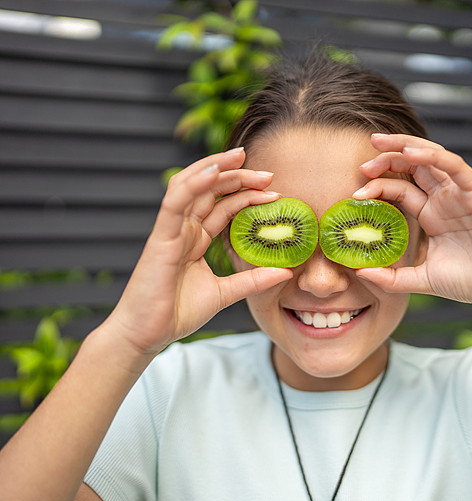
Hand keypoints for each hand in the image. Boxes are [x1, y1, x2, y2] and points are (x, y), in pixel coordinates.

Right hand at [102, 148, 292, 363]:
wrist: (147, 335)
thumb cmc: (177, 313)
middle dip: (238, 176)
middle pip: (211, 191)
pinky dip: (194, 183)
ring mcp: (171, 231)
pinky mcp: (161, 238)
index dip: (247, 194)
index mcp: (195, 239)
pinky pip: (176, 202)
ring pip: (192, 186)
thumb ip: (253, 280)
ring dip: (216, 168)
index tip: (274, 191)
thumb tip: (286, 272)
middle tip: (267, 173)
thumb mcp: (225, 293)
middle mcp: (183, 229)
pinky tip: (214, 171)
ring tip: (241, 157)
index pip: (222, 205)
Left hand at [354, 134, 471, 309]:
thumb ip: (392, 278)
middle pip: (411, 167)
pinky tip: (410, 153)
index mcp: (432, 214)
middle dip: (386, 159)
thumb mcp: (422, 280)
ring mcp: (460, 192)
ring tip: (379, 143)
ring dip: (404, 147)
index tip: (355, 194)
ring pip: (430, 157)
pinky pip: (453, 165)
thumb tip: (360, 272)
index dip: (378, 186)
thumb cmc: (471, 281)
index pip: (401, 188)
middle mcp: (444, 198)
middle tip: (363, 163)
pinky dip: (432, 156)